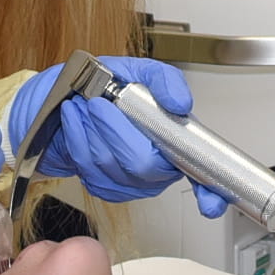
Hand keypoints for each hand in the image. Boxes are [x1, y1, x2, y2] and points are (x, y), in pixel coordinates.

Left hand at [9, 58, 232, 216]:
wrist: (64, 103)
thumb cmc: (103, 88)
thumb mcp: (137, 71)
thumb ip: (164, 80)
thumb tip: (181, 103)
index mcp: (176, 140)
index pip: (204, 176)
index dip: (210, 192)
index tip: (210, 204)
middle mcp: (159, 166)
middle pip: (143, 164)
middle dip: (114, 130)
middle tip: (98, 104)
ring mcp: (131, 181)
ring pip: (111, 165)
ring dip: (90, 130)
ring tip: (84, 107)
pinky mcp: (105, 186)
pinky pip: (90, 171)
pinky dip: (78, 141)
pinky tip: (76, 125)